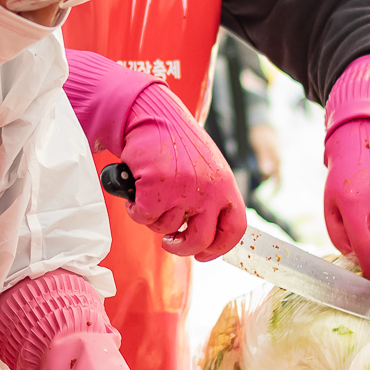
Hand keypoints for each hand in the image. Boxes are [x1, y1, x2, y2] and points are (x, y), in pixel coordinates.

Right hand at [117, 82, 246, 259]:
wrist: (154, 115)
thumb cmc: (178, 144)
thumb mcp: (207, 170)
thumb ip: (211, 198)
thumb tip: (203, 234)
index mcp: (226, 186)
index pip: (234, 230)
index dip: (218, 248)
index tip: (203, 255)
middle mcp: (209, 190)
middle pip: (199, 240)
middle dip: (180, 248)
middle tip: (169, 243)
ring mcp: (183, 189)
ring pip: (164, 228)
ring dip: (152, 218)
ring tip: (151, 194)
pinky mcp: (156, 186)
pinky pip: (142, 216)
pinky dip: (135, 208)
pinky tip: (136, 190)